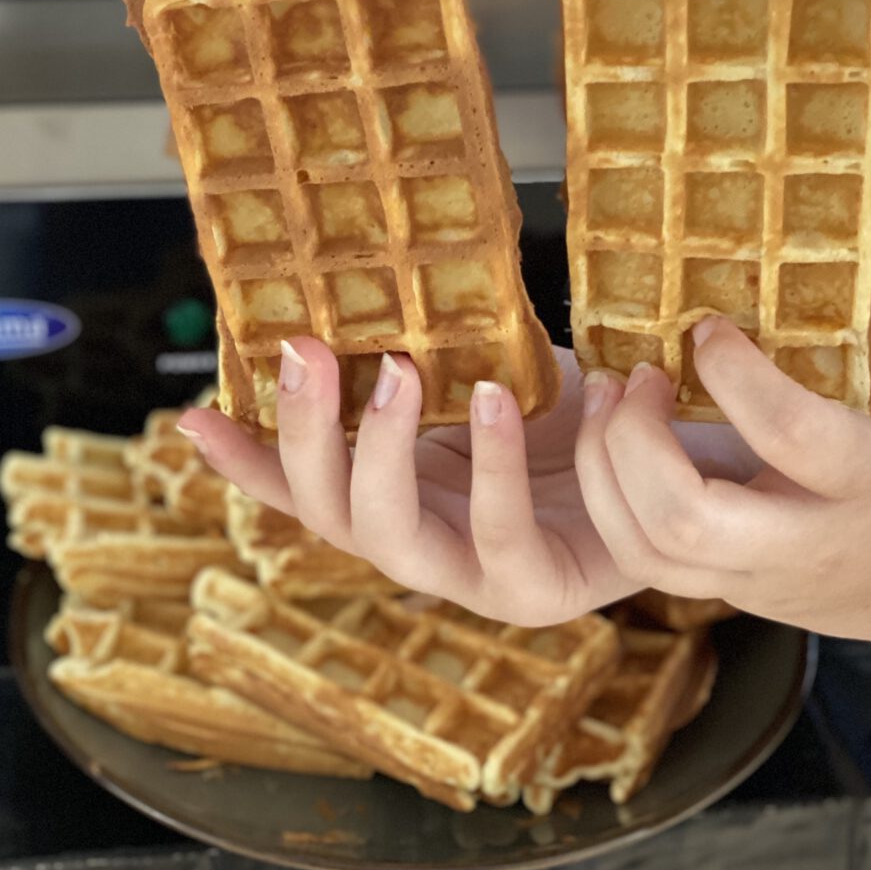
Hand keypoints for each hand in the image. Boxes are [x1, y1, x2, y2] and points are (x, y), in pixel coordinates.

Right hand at [180, 339, 645, 624]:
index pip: (302, 488)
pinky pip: (499, 539)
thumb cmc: (585, 413)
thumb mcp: (494, 367)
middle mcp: (425, 541)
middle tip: (305, 350)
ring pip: (389, 538)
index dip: (245, 459)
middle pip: (328, 513)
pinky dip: (490, 467)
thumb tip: (379, 279)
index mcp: (403, 493)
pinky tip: (493, 397)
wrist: (680, 457)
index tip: (190, 415)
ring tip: (396, 370)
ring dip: (380, 452)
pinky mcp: (541, 590)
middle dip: (304, 432)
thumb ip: (437, 350)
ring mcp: (474, 576)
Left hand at [578, 318, 870, 698]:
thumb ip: (810, 369)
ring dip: (603, 468)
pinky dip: (609, 496)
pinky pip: (640, 559)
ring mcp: (757, 586)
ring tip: (607, 399)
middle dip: (634, 437)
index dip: (734, 374)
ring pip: (643, 551)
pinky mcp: (726, 598)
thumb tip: (722, 296)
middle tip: (635, 373)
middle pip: (685, 518)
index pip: (789, 434)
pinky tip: (612, 444)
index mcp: (868, 483)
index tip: (707, 328)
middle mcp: (804, 546)